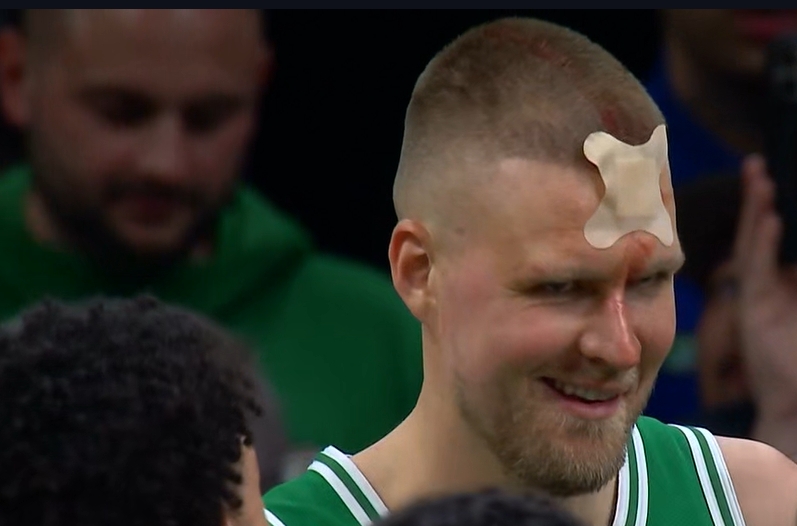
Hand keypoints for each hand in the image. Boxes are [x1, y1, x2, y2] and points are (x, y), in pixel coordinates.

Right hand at [733, 155, 796, 442]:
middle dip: (756, 199)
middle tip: (756, 164)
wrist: (796, 404)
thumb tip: (790, 254)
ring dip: (756, 212)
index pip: (768, 238)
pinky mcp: (755, 311)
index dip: (766, 209)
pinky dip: (761, 244)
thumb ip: (796, 280)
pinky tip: (766, 220)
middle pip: (756, 234)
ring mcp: (756, 298)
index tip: (768, 177)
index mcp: (776, 284)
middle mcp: (763, 286)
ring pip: (752, 247)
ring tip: (760, 180)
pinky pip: (756, 271)